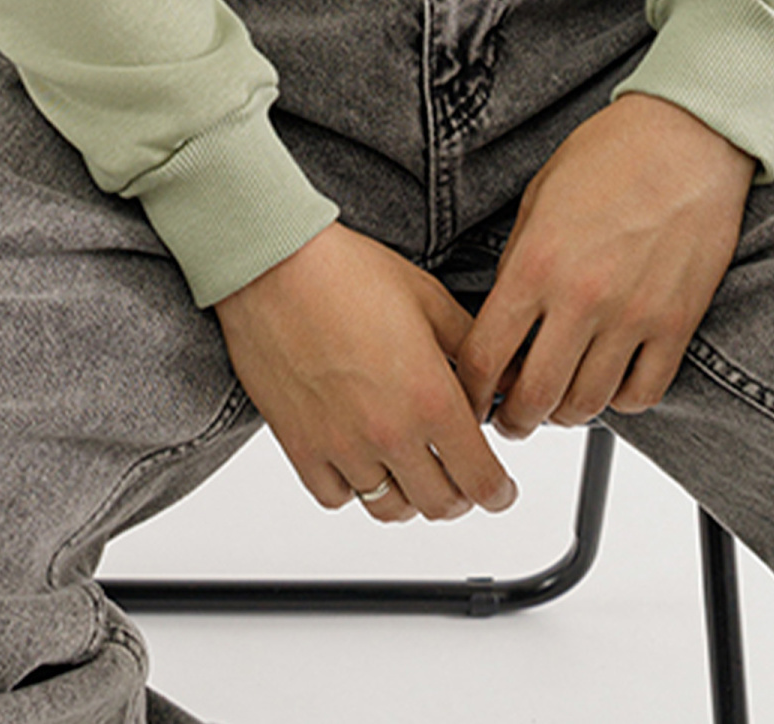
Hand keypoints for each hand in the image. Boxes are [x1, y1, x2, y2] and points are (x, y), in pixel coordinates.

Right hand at [212, 221, 517, 523]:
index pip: (482, 480)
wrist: (273, 265)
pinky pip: (336, 497)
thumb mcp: (428, 299)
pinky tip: (360, 460)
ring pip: (390, 509)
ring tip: (411, 471)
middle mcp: (389, 432)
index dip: (498, 492)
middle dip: (461, 496)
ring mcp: (342, 446)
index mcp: (430, 397)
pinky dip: (354, 488)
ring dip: (409, 497)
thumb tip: (500, 378)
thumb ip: (471, 346)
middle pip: (441, 505)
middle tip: (460, 477)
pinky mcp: (300, 446)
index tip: (498, 489)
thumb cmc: (345, 272)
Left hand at [457, 95, 754, 439]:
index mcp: (536, 263)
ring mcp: (632, 317)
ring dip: (564, 414)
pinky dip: (619, 401)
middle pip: (534, 398)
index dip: (470, 390)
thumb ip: (517, 263)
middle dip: (514, 419)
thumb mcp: (539, 199)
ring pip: (586, 406)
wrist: (686, 137)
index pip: (485, 356)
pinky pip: (642, 395)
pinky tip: (607, 381)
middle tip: (511, 417)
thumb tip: (502, 324)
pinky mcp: (677, 325)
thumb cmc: (609, 155)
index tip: (470, 397)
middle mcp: (581, 298)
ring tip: (557, 403)